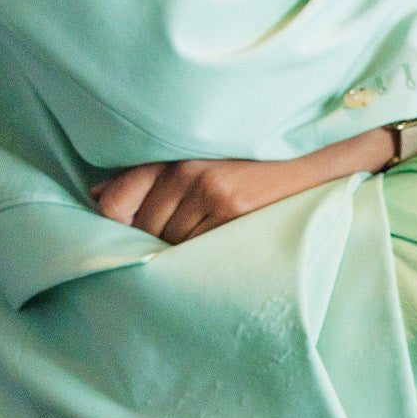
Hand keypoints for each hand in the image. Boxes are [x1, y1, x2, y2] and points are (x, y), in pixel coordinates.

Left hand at [91, 127, 401, 245]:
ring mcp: (207, 189)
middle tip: (172, 249)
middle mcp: (183, 169)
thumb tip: (99, 196)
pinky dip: (196, 261)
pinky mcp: (231, 208)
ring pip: (166, 242)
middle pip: (140, 228)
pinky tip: (211, 257)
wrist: (318, 158)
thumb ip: (149, 176)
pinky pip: (194, 250)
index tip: (123, 240)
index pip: (116, 201)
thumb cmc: (256, 164)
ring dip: (175, 255)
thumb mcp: (201, 158)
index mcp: (173, 156)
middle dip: (149, 244)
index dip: (114, 227)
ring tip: (198, 252)